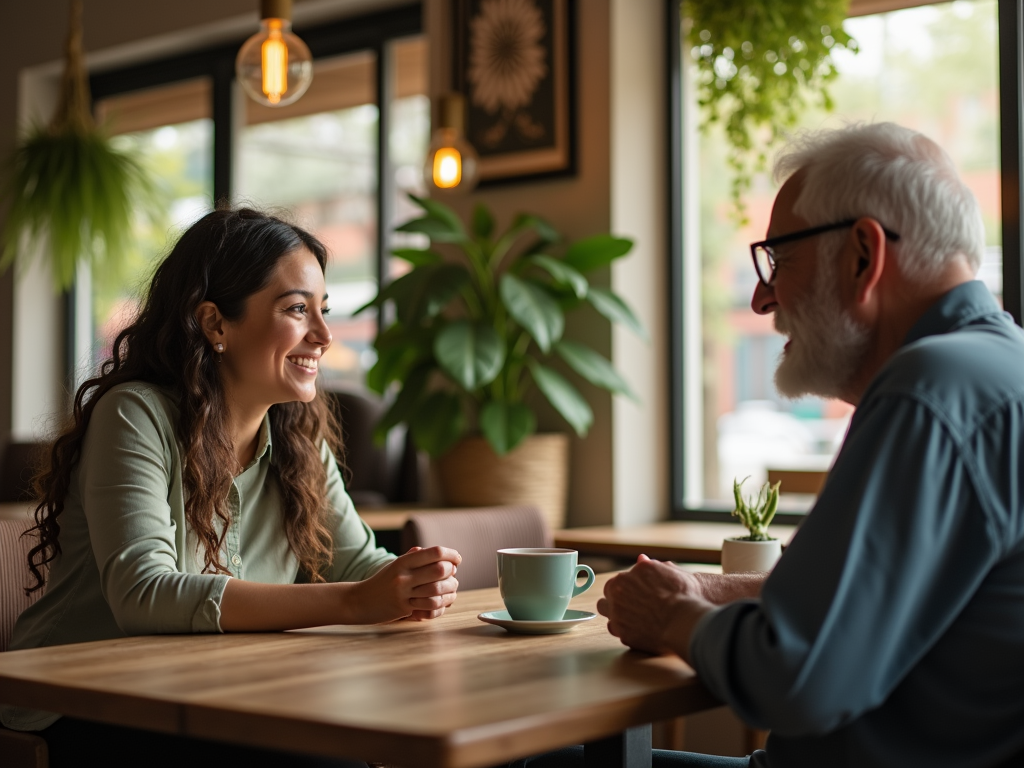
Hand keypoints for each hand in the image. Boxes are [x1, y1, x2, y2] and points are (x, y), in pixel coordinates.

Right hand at [347, 546, 461, 622]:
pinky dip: (441, 604)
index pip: (435, 552)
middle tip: (453, 575)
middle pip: (440, 569)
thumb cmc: (382, 582)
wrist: (358, 601)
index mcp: (404, 561)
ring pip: (438, 589)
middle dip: (452, 572)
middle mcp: (404, 575)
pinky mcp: (403, 608)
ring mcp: (403, 592)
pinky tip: (443, 602)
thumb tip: (439, 553)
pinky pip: (430, 606)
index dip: (451, 554)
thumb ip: (415, 558)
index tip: (457, 559)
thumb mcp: (396, 565)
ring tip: (452, 589)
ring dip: (450, 589)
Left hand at [596, 555, 713, 659]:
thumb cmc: (683, 595)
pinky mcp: (621, 632)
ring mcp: (616, 612)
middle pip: (609, 592)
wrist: (684, 621)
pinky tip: (638, 629)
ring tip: (633, 616)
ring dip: (615, 611)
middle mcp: (617, 591)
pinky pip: (615, 628)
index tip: (637, 592)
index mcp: (628, 574)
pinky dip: (623, 628)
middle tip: (634, 604)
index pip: (619, 579)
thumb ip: (650, 566)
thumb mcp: (669, 572)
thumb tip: (641, 559)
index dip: (628, 586)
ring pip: (605, 609)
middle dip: (618, 596)